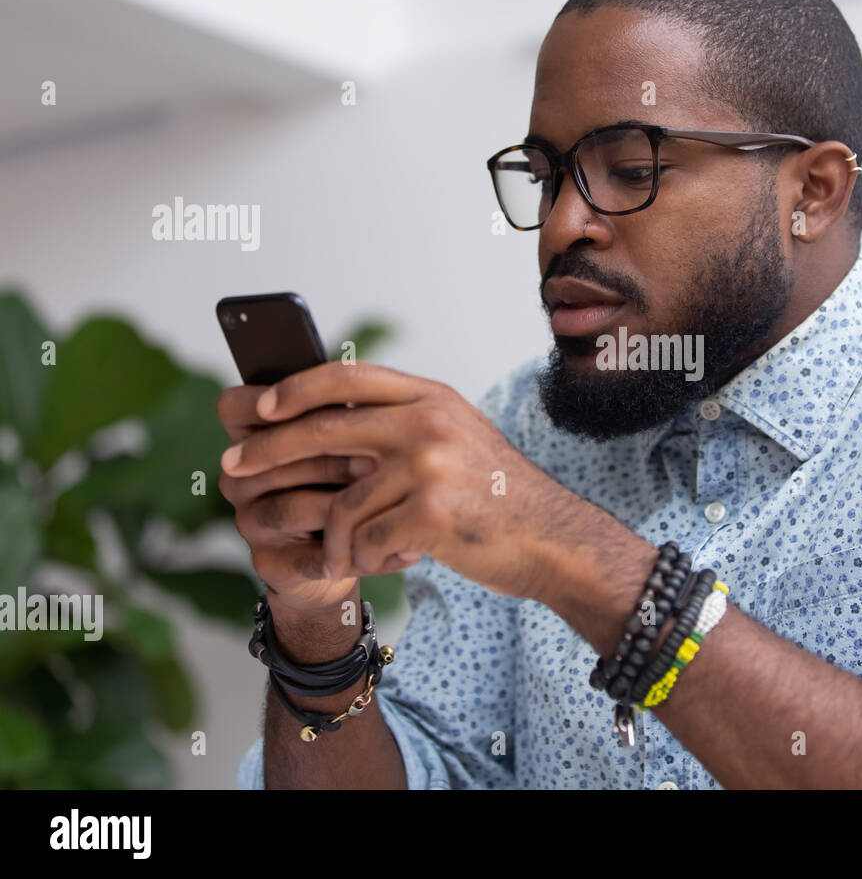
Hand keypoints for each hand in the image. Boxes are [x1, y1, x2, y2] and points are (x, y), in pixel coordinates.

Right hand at [216, 381, 375, 613]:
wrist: (353, 546)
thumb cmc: (352, 477)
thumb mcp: (352, 437)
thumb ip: (347, 414)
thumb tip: (370, 405)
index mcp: (248, 435)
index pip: (235, 407)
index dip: (279, 405)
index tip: (336, 408)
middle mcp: (239, 476)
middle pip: (272, 457)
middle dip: (330, 457)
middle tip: (377, 461)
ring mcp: (248, 521)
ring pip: (290, 507)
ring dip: (341, 505)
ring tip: (388, 499)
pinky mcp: (268, 563)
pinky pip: (312, 556)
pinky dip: (359, 553)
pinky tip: (400, 551)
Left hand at [218, 362, 641, 604]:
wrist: (551, 538)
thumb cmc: (497, 496)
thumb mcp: (457, 438)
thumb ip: (403, 425)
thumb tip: (325, 424)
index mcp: (432, 397)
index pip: (347, 377)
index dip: (294, 389)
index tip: (258, 406)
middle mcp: (429, 423)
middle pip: (324, 430)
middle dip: (268, 451)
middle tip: (233, 469)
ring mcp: (431, 466)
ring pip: (345, 504)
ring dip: (341, 537)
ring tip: (352, 553)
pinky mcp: (431, 512)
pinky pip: (368, 540)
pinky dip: (370, 558)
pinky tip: (392, 561)